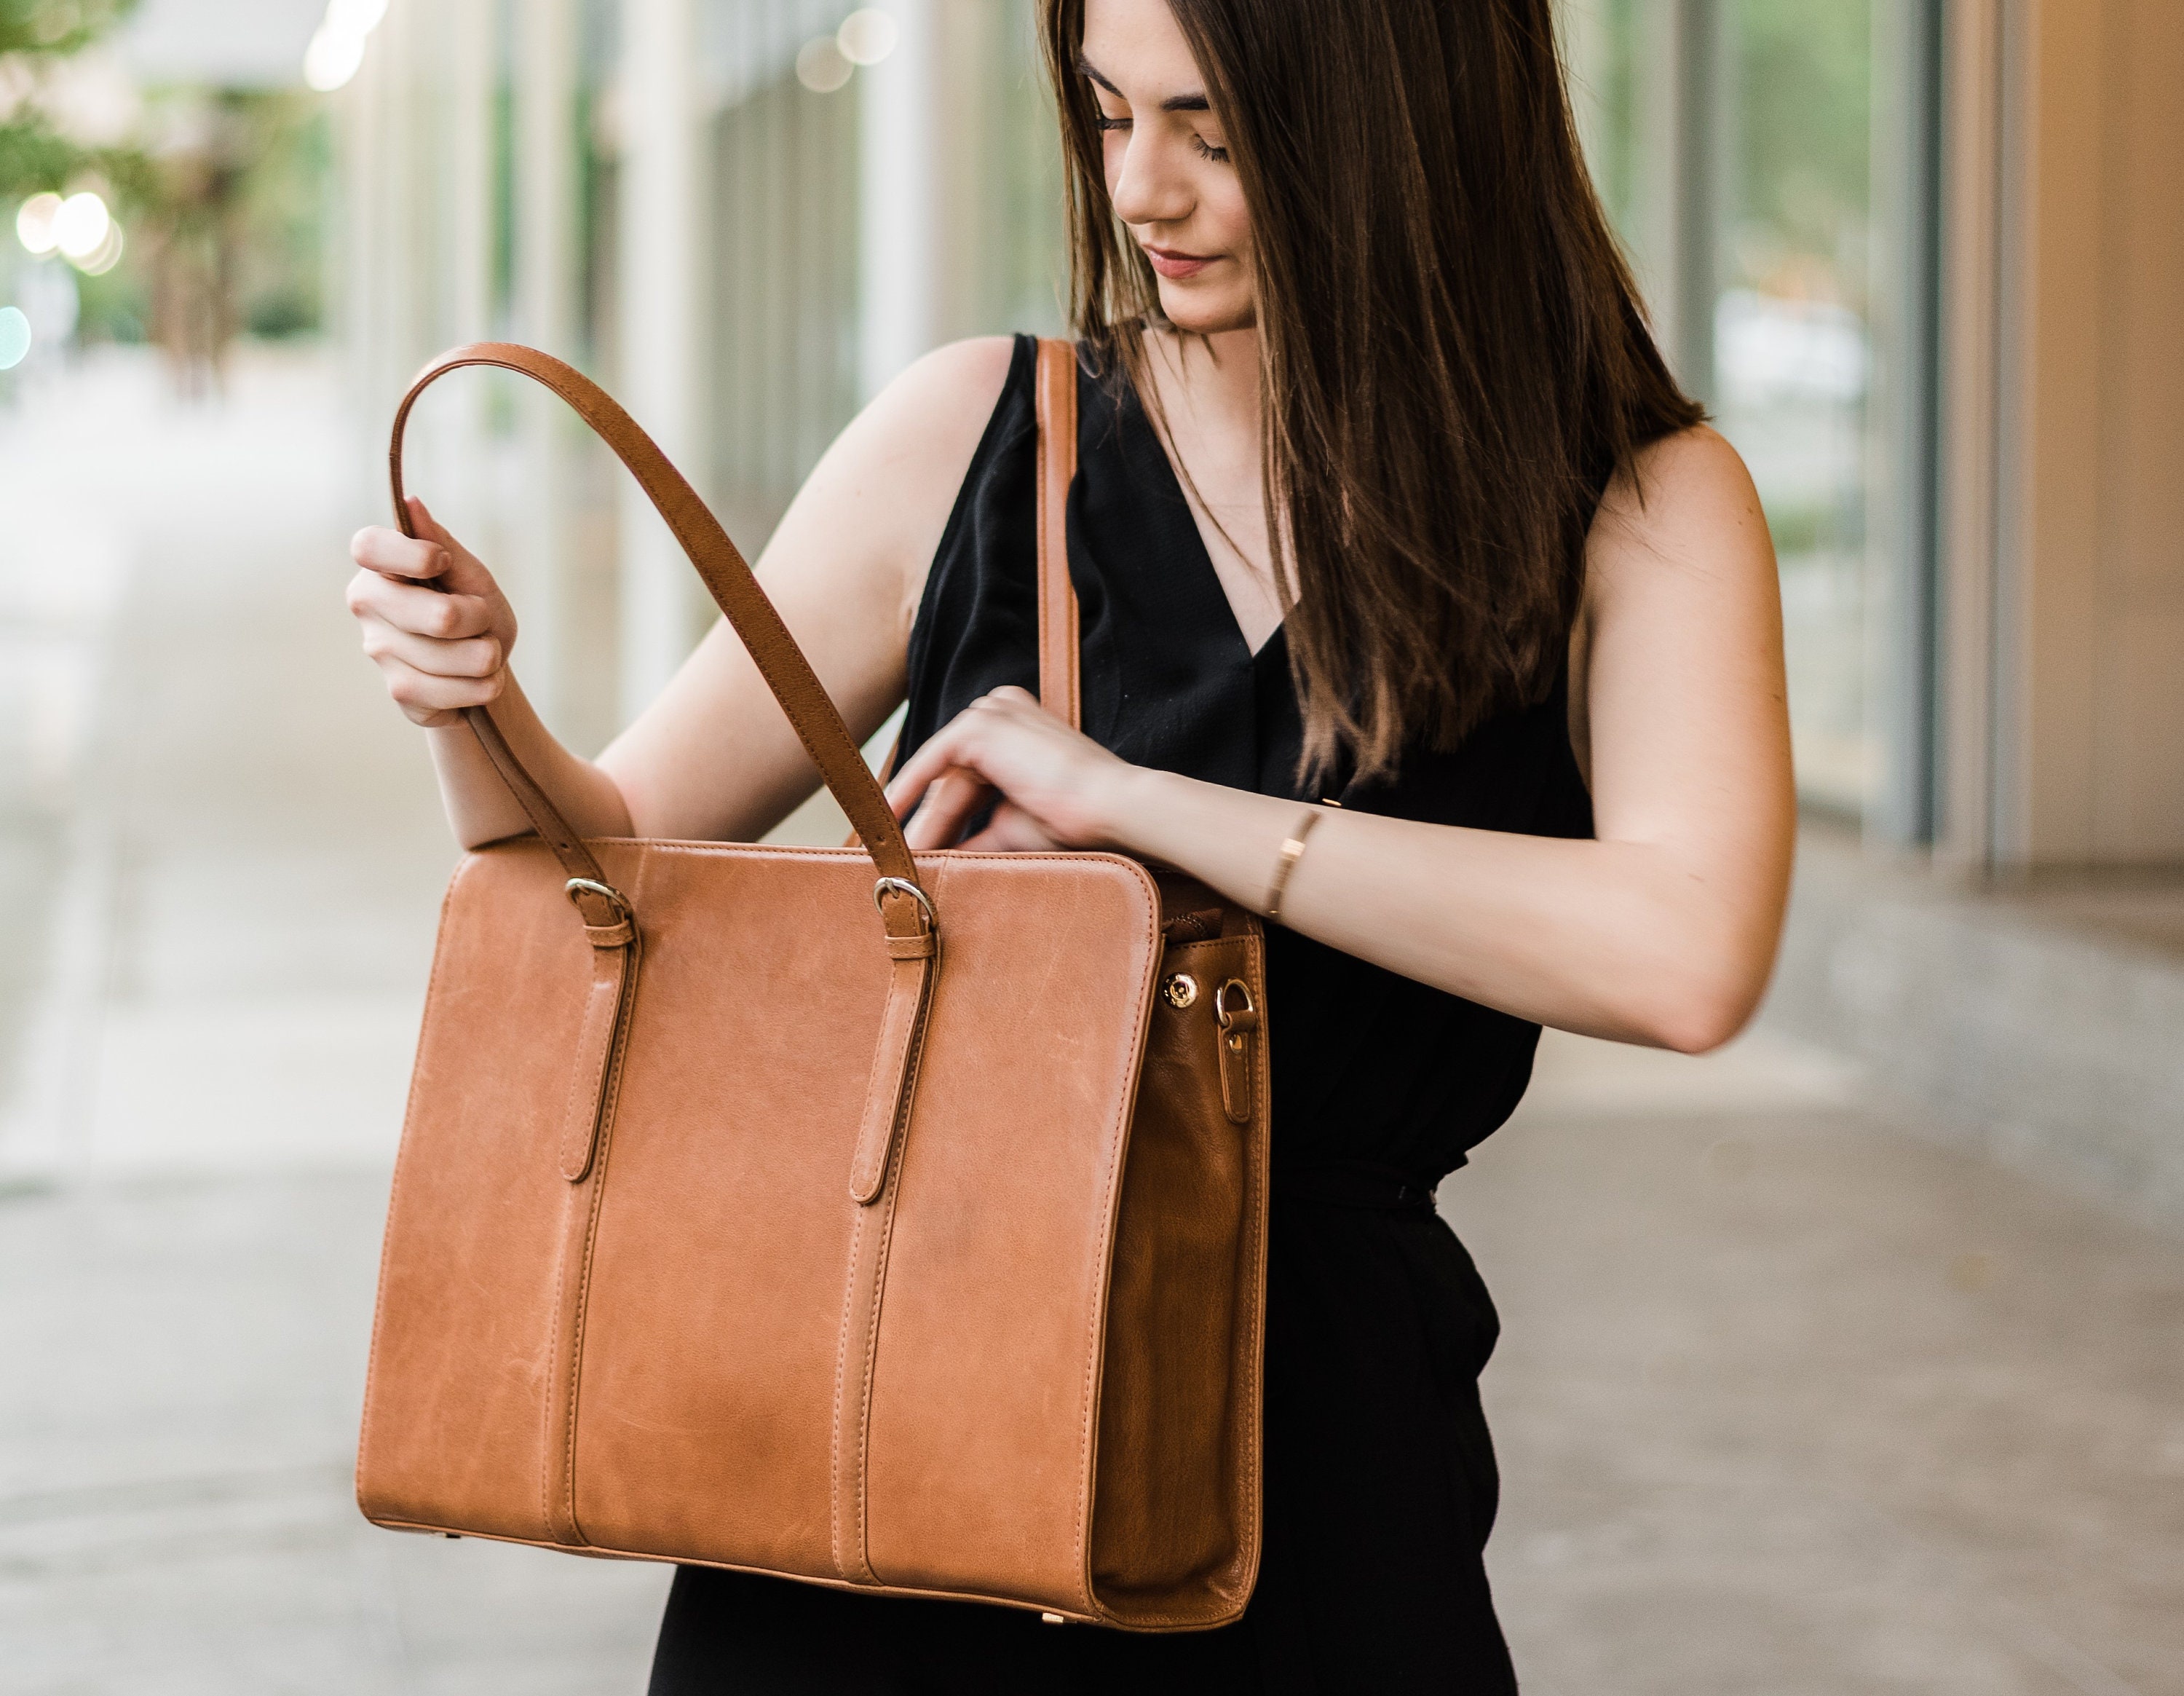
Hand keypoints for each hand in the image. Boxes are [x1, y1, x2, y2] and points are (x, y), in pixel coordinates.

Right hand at [346, 496, 517, 726]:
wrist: (482, 672)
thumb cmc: (474, 614)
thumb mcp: (470, 577)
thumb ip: (442, 543)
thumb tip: (410, 504)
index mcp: (381, 567)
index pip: (367, 547)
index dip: (410, 554)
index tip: (442, 561)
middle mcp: (369, 605)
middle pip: (440, 616)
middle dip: (480, 620)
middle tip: (481, 619)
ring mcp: (379, 650)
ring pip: (453, 657)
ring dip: (486, 656)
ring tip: (482, 652)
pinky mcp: (400, 690)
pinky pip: (454, 690)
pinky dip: (483, 686)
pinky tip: (479, 680)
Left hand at [888, 687, 1139, 851]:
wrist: (1109, 808)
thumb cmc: (1074, 821)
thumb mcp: (1010, 828)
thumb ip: (973, 837)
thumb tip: (937, 862)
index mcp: (1017, 730)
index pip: (969, 779)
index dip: (944, 819)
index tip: (922, 851)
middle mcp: (1002, 713)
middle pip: (952, 777)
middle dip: (930, 823)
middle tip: (905, 863)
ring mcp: (992, 713)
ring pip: (942, 774)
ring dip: (921, 817)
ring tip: (901, 857)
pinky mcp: (982, 726)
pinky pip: (932, 761)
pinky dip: (910, 791)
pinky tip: (891, 821)